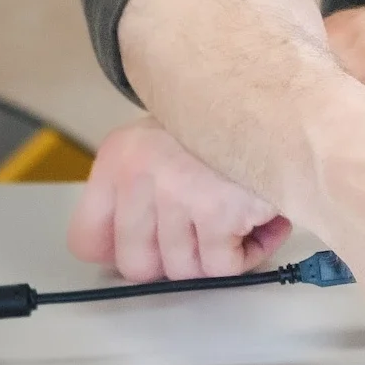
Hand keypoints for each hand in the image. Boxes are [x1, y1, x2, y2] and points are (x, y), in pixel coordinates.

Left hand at [67, 117, 292, 281]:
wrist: (277, 94)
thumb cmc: (226, 124)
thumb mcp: (164, 143)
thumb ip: (139, 194)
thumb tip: (136, 253)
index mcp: (120, 156)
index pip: (86, 238)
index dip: (121, 252)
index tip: (149, 246)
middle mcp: (139, 173)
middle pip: (137, 265)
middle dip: (176, 258)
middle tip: (204, 230)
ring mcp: (177, 192)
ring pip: (185, 270)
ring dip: (217, 254)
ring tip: (237, 216)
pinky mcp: (218, 210)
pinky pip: (223, 268)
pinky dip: (249, 253)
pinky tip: (260, 221)